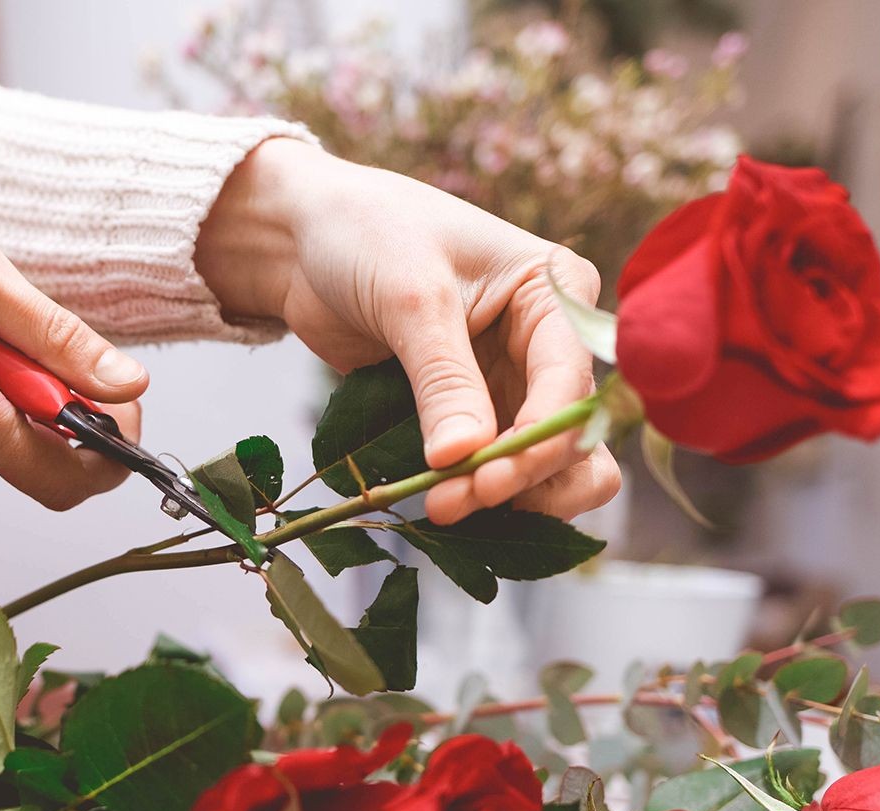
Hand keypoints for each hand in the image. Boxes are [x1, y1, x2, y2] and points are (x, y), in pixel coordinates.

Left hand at [196, 139, 620, 524]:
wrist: (307, 241)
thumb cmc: (366, 235)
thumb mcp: (411, 299)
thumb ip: (443, 380)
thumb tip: (464, 457)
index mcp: (554, 293)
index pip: (569, 385)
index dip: (536, 444)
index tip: (484, 481)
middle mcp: (547, 343)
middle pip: (572, 437)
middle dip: (522, 478)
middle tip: (452, 501)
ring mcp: (513, 383)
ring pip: (548, 466)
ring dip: (507, 498)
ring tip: (441, 505)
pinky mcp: (475, 414)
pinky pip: (496, 469)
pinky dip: (476, 492)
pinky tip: (437, 500)